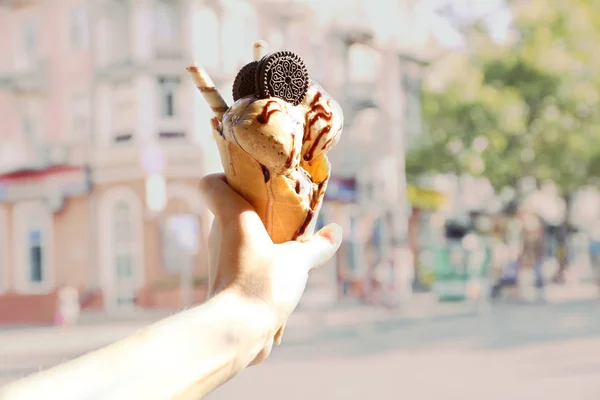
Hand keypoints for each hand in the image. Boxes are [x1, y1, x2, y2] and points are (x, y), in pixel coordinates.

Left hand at [199, 174, 341, 364]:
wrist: (237, 331)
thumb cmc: (263, 284)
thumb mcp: (298, 260)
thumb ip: (318, 246)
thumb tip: (336, 231)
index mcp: (231, 215)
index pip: (211, 183)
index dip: (227, 176)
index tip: (254, 181)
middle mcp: (219, 233)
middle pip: (230, 207)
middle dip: (256, 206)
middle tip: (285, 209)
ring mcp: (220, 259)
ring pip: (237, 235)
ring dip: (259, 235)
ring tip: (288, 240)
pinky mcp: (225, 281)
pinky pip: (241, 259)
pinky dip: (257, 259)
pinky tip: (280, 269)